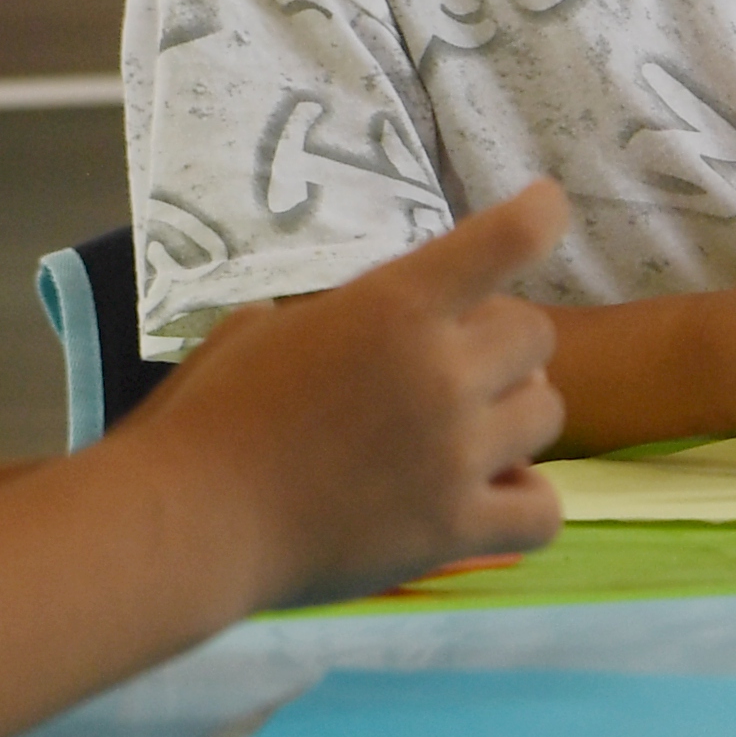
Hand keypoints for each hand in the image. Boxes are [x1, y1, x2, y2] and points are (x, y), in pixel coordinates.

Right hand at [148, 183, 572, 601]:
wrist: (188, 524)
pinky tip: (490, 495)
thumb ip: (336, 312)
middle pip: (536, 335)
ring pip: (547, 414)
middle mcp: (440, 373)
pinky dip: (526, 501)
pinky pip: (544, 510)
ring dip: (513, 418)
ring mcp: (455, 455)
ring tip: (467, 435)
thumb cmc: (209, 419)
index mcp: (393, 307)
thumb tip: (360, 315)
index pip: (506, 240)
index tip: (546, 207)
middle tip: (457, 368)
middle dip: (502, 345)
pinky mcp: (456, 529)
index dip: (540, 215)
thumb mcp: (266, 328)